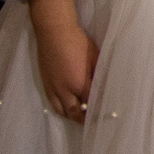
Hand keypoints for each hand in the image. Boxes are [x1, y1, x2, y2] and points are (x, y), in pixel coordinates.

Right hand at [27, 0, 95, 123]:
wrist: (53, 32)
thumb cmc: (78, 42)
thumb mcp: (95, 57)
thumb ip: (99, 75)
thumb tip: (106, 86)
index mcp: (79, 83)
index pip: (91, 104)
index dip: (100, 110)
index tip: (108, 114)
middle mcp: (64, 90)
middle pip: (75, 112)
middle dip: (85, 119)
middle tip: (94, 121)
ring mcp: (52, 88)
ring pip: (62, 111)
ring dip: (72, 116)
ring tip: (81, 118)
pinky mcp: (45, 84)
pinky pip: (52, 103)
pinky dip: (60, 109)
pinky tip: (66, 108)